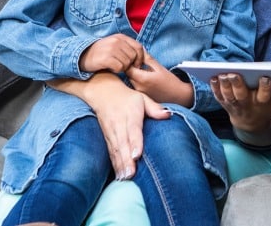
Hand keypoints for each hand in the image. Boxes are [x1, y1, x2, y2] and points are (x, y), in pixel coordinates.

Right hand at [48, 73, 170, 179]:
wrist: (102, 93)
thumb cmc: (127, 98)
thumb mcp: (142, 98)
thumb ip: (155, 108)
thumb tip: (167, 114)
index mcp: (130, 114)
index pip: (133, 130)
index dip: (134, 143)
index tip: (137, 155)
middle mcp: (119, 125)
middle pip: (123, 144)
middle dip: (126, 160)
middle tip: (131, 174)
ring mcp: (111, 132)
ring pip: (115, 150)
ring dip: (120, 165)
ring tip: (125, 178)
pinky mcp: (107, 137)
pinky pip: (111, 152)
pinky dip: (114, 164)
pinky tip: (119, 175)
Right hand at [79, 34, 144, 73]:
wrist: (82, 56)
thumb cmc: (101, 53)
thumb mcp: (114, 45)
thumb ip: (126, 47)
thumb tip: (142, 56)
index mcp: (120, 37)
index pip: (138, 47)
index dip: (140, 57)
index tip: (137, 64)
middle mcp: (116, 41)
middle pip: (133, 56)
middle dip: (130, 64)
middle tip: (122, 66)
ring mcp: (111, 49)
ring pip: (127, 63)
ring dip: (122, 68)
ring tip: (114, 66)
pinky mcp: (106, 58)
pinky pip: (119, 68)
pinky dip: (117, 70)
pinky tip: (110, 68)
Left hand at [125, 51, 192, 106]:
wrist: (177, 95)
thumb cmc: (169, 80)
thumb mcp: (159, 67)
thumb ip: (147, 58)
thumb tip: (139, 50)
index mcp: (142, 78)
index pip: (127, 68)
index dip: (130, 62)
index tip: (136, 59)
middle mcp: (138, 87)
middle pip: (127, 75)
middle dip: (131, 68)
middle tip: (139, 64)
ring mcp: (139, 93)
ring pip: (130, 81)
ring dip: (134, 75)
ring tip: (143, 72)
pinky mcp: (141, 96)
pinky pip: (134, 86)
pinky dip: (137, 81)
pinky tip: (146, 80)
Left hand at [211, 73, 270, 145]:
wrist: (250, 123)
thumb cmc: (267, 108)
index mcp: (262, 103)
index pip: (264, 95)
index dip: (265, 87)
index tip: (265, 77)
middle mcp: (247, 104)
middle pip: (241, 95)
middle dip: (238, 84)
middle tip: (234, 74)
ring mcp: (234, 104)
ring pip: (228, 95)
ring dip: (224, 85)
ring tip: (223, 74)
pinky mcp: (224, 103)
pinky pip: (218, 96)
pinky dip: (215, 88)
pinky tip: (213, 78)